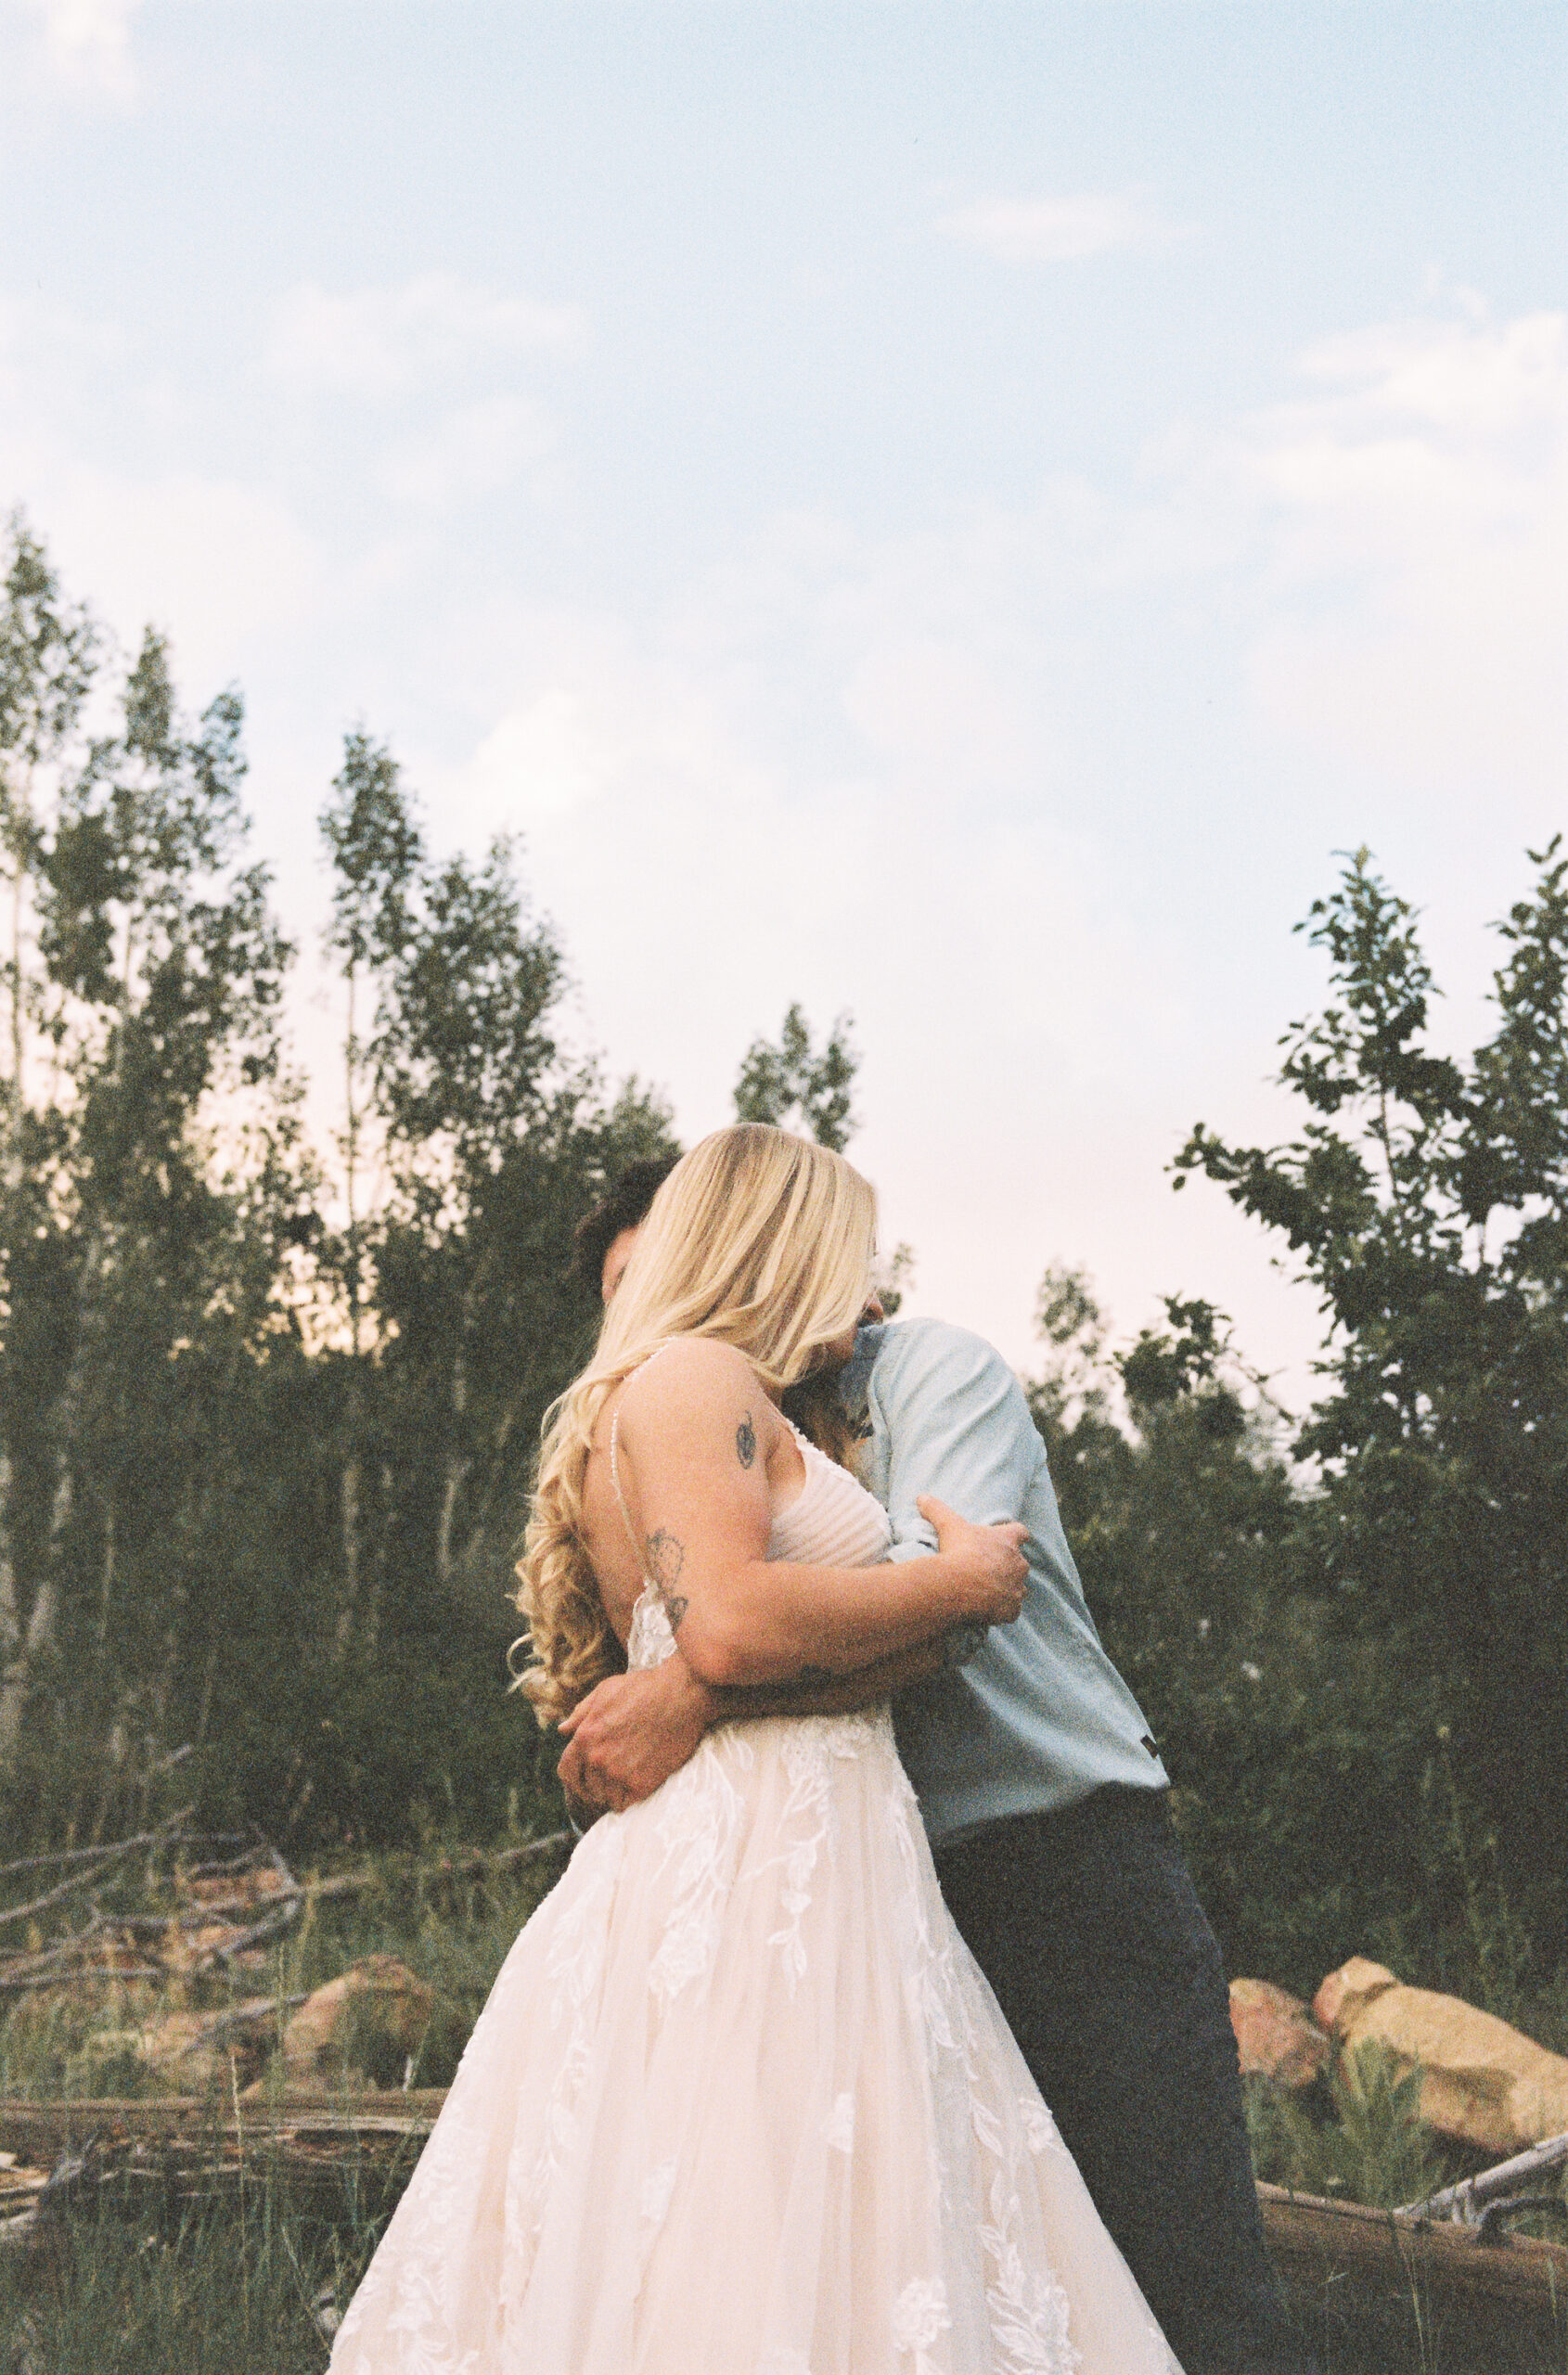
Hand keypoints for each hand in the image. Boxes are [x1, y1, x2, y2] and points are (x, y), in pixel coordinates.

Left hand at [557, 1658, 714, 1812]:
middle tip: (611, 1776)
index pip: (566, 1771)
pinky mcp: (641, 1784)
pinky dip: (627, 1799)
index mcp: (585, 1736)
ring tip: (625, 1779)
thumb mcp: (605, 1691)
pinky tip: (635, 1785)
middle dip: (595, 1783)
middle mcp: (597, 1758)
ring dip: (612, 1792)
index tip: (584, 1776)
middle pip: (586, 1787)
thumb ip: (581, 1713)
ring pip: (605, 1798)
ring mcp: (618, 1774)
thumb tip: (562, 1730)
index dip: (574, 1775)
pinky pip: (624, 1804)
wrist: (682, 1695)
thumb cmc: (644, 1687)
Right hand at [916, 1495, 1028, 1626]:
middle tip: (989, 1569)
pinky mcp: (1011, 1609)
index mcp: (1007, 1540)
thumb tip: (921, 1497)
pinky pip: (1012, 1610)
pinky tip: (989, 1611)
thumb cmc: (957, 1552)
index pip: (1021, 1532)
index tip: (1010, 1538)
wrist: (957, 1586)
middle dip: (1009, 1566)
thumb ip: (936, 1509)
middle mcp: (1018, 1563)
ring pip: (1018, 1587)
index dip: (1015, 1536)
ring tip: (988, 1591)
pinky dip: (1003, 1610)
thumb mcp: (947, 1525)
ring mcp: (1017, 1588)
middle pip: (1020, 1563)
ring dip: (1008, 1588)